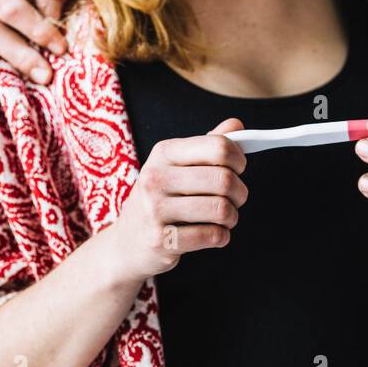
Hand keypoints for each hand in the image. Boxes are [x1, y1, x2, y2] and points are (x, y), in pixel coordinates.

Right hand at [103, 118, 248, 286]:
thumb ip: (208, 145)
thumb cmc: (160, 198)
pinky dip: (222, 236)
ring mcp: (155, 210)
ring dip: (232, 216)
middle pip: (223, 179)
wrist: (127, 242)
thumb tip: (237, 124)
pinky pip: (212, 235)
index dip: (238, 159)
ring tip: (225, 217)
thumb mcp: (177, 165)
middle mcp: (156, 178)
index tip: (239, 169)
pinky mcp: (161, 240)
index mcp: (164, 153)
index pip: (218, 147)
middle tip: (236, 198)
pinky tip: (214, 234)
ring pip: (221, 209)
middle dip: (240, 192)